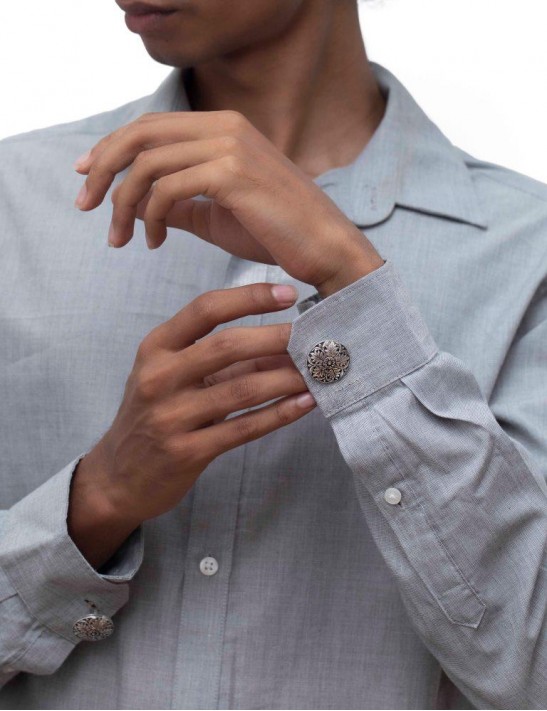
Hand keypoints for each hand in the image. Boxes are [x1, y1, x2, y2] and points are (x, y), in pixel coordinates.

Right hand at [68, 282, 314, 567]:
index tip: (289, 293)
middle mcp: (159, 377)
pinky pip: (243, 428)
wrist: (119, 475)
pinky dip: (279, 414)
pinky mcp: (186, 452)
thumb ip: (221, 359)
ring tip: (321, 370)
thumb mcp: (173, 376)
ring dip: (287, 378)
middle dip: (277, 338)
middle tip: (317, 336)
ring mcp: (171, 416)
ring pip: (242, 390)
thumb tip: (283, 340)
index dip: (249, 297)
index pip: (205, 309)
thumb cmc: (153, 414)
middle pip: (227, 346)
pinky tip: (306, 403)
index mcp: (156, 348)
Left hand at [73, 110, 383, 295]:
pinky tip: (153, 242)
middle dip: (103, 169)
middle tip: (86, 205)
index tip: (87, 177)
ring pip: (147, 164)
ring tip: (121, 238)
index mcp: (223, 127)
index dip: (110, 148)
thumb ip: (179, 203)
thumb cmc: (276, 233)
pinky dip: (149, 217)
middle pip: (139, 135)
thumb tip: (141, 204)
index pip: (150, 126)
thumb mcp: (216, 215)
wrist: (325, 248)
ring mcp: (229, 146)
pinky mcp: (232, 174)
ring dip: (123, 204)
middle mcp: (225, 126)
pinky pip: (167, 189)